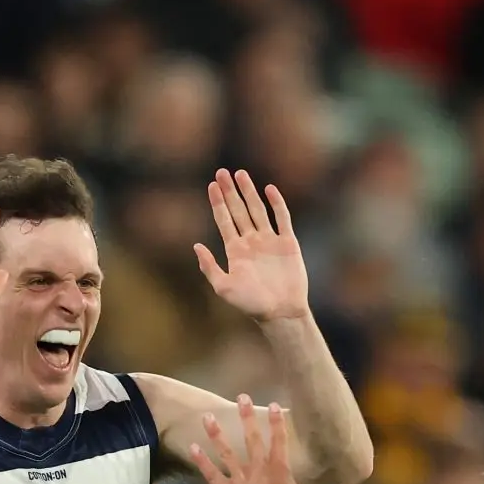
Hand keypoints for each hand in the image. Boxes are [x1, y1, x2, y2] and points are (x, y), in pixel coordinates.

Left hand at [186, 395, 346, 483]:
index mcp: (280, 469)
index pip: (279, 438)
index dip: (276, 420)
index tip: (272, 403)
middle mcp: (259, 469)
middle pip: (252, 437)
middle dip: (246, 415)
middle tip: (241, 396)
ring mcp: (241, 480)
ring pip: (226, 452)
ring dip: (216, 434)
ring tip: (206, 417)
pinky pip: (212, 475)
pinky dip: (202, 462)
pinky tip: (192, 447)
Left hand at [195, 169, 308, 321]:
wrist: (281, 312)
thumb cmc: (251, 304)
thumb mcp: (224, 287)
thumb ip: (210, 267)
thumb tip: (196, 245)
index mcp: (235, 250)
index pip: (224, 220)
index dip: (218, 202)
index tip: (212, 185)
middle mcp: (251, 242)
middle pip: (238, 210)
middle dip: (230, 191)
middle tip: (222, 172)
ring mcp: (270, 241)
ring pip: (257, 209)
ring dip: (249, 192)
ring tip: (240, 174)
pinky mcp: (287, 243)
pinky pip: (282, 218)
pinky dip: (276, 203)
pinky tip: (269, 189)